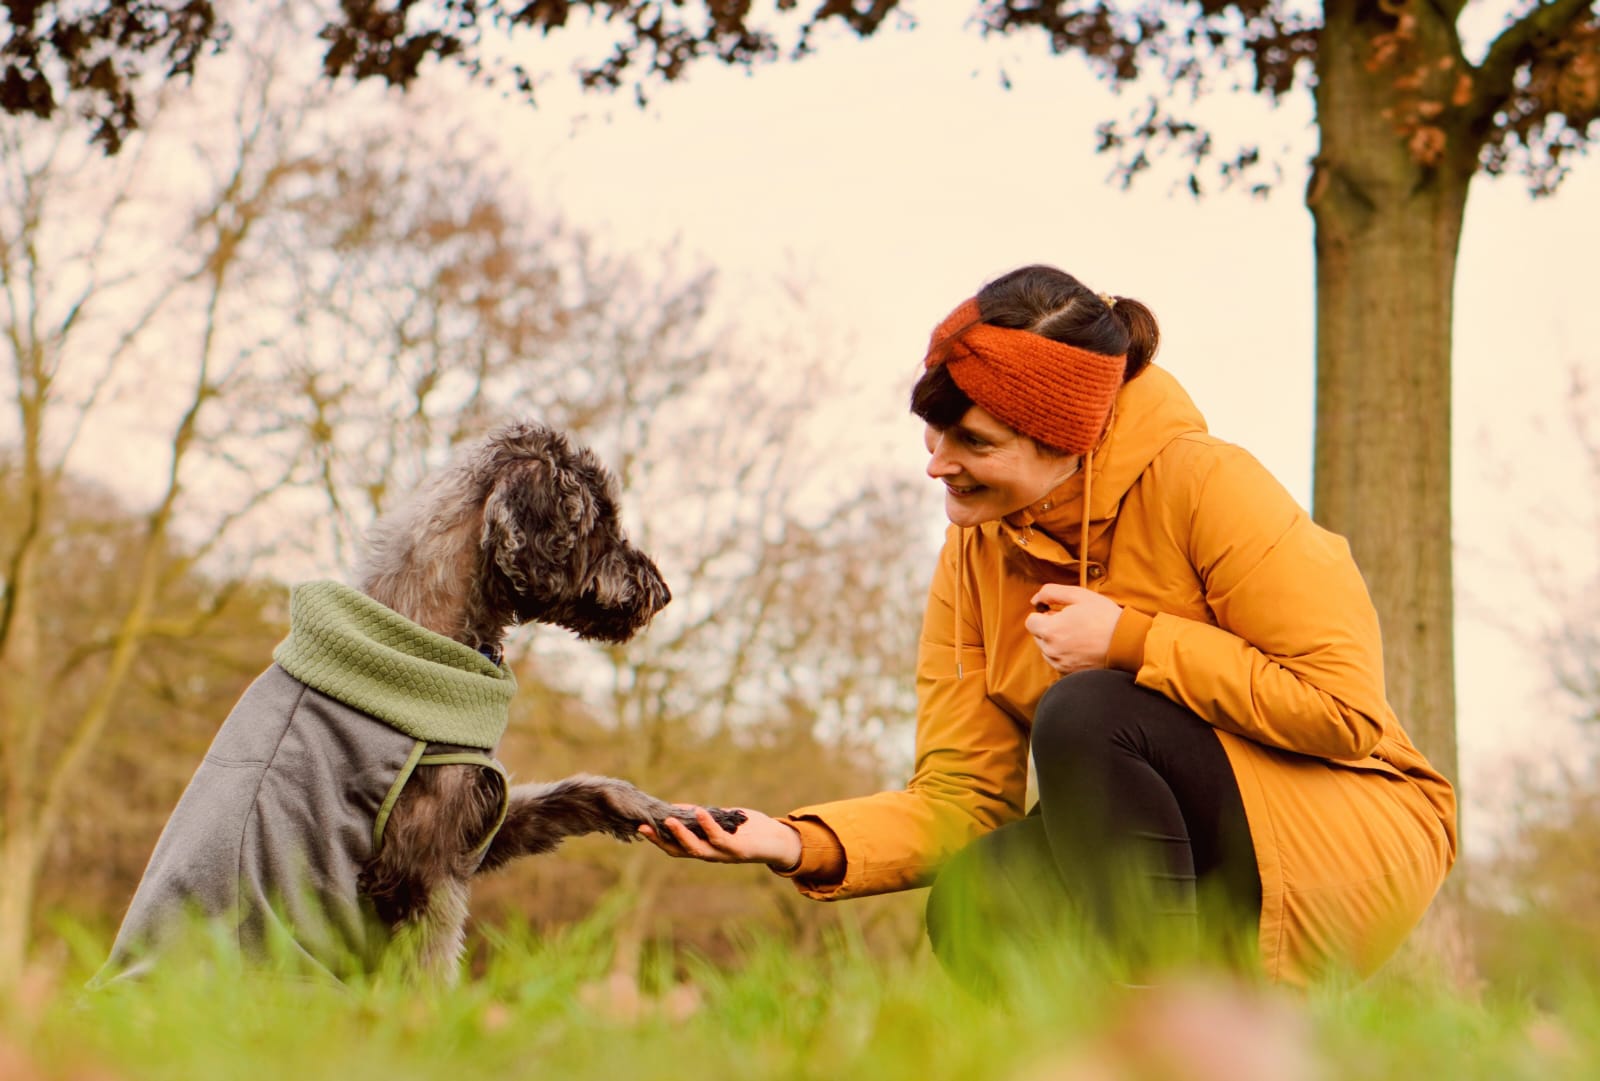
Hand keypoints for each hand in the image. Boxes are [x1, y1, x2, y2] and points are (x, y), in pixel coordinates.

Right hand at [638, 805, 802, 869]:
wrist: (778, 841)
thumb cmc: (748, 829)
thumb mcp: (721, 820)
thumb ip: (702, 816)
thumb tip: (679, 808)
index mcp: (704, 847)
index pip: (675, 846)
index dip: (657, 839)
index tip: (640, 826)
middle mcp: (710, 854)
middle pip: (679, 851)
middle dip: (661, 840)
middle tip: (644, 827)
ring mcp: (723, 854)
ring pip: (697, 849)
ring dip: (682, 835)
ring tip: (669, 820)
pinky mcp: (738, 851)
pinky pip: (719, 838)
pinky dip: (708, 826)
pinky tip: (700, 812)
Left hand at [1024, 584, 1122, 674]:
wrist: (1127, 644)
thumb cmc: (1104, 617)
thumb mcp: (1079, 595)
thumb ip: (1051, 592)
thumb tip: (1035, 600)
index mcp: (1050, 630)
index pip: (1031, 621)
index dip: (1043, 614)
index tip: (1058, 612)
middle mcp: (1051, 650)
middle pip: (1038, 635)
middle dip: (1050, 627)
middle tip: (1073, 622)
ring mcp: (1060, 663)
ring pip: (1047, 649)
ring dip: (1057, 641)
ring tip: (1080, 635)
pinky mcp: (1069, 673)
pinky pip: (1058, 660)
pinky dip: (1065, 653)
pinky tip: (1082, 647)